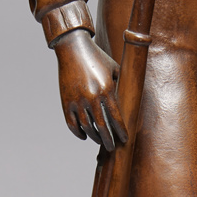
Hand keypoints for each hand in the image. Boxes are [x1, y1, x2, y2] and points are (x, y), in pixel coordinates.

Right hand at [54, 28, 127, 149]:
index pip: (116, 118)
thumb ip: (122, 84)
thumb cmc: (97, 58)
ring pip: (86, 127)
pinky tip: (85, 136)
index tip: (125, 140)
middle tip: (112, 148)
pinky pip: (72, 123)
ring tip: (100, 141)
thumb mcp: (114, 68)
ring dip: (94, 137)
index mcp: (106, 90)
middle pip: (101, 127)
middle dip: (108, 140)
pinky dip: (78, 133)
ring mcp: (77, 100)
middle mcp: (91, 97)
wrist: (73, 48)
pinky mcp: (65, 102)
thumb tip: (131, 99)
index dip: (121, 131)